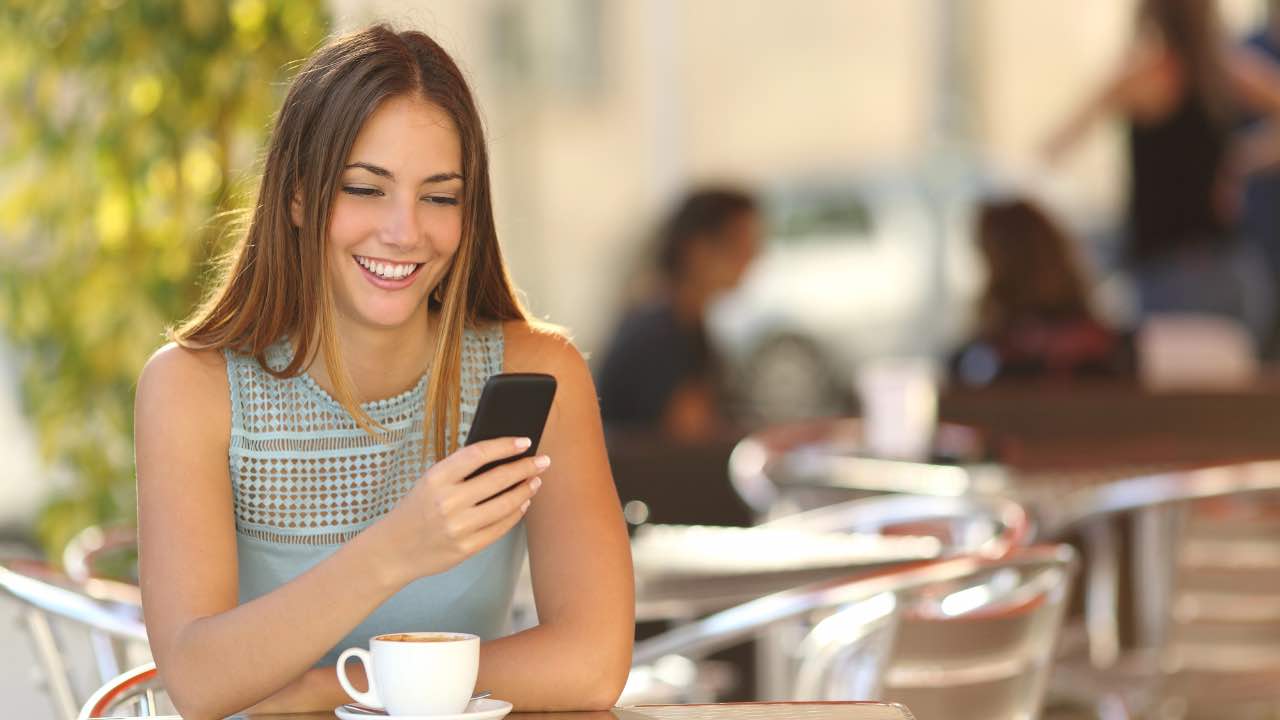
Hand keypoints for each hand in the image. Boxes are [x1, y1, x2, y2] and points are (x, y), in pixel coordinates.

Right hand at [383, 437, 546, 581]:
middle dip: (526, 468)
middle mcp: (448, 501)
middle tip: (543, 461)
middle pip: (499, 478)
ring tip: (536, 481)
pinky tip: (523, 503)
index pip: (478, 454)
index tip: (525, 441)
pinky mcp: (467, 547)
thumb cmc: (416, 509)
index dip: (505, 445)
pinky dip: (516, 513)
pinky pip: (501, 527)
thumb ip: (460, 471)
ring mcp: (458, 526)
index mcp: (436, 478)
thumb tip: (503, 457)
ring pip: (506, 504)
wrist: (393, 549)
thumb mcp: (429, 482)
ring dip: (526, 490)